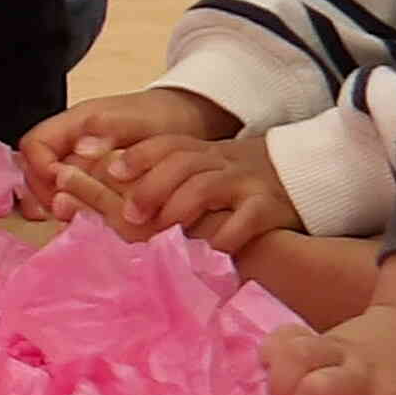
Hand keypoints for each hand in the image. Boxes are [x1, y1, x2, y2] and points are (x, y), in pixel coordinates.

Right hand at [21, 86, 232, 220]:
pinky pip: (69, 193)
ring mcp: (78, 161)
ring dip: (53, 202)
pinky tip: (83, 220)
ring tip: (69, 219)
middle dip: (42, 192)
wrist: (187, 122)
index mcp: (73, 123)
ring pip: (48, 184)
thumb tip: (80, 149)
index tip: (61, 188)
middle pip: (34, 168)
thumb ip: (109, 133)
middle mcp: (69, 143)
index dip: (40, 168)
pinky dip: (71, 207)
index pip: (34, 146)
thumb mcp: (137, 123)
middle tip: (61, 212)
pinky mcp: (93, 178)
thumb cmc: (162, 120)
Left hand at [95, 129, 301, 255]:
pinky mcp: (269, 207)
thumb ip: (157, 176)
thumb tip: (96, 183)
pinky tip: (211, 249)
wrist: (298, 178)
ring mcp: (244, 182)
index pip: (164, 145)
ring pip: (208, 185)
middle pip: (181, 163)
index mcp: (198, 152)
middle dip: (151, 186)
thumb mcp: (199, 170)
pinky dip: (227, 233)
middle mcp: (219, 162)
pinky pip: (247, 217)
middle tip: (130, 212)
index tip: (110, 169)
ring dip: (180, 207)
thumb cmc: (232, 185)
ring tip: (163, 231)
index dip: (136, 155)